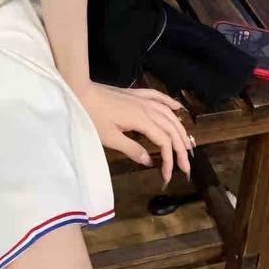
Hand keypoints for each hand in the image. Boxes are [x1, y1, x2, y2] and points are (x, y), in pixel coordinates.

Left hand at [71, 78, 195, 186]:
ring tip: (187, 144)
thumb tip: (150, 161)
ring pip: (169, 114)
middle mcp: (148, 108)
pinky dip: (170, 102)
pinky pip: (158, 97)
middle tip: (186, 166)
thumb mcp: (110, 138)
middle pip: (171, 128)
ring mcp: (143, 99)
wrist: (81, 92)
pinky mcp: (136, 94)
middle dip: (181, 148)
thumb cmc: (93, 117)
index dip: (169, 159)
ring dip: (180, 129)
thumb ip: (132, 149)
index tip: (168, 175)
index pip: (164, 141)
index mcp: (142, 120)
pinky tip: (178, 107)